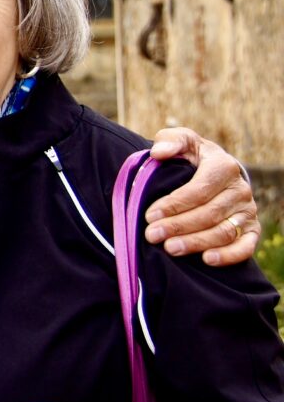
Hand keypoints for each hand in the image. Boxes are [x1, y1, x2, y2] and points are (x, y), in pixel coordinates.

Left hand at [144, 127, 259, 265]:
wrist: (214, 172)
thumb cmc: (191, 157)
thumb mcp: (181, 142)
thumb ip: (170, 141)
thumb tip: (159, 152)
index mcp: (224, 166)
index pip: (199, 189)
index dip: (174, 204)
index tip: (149, 215)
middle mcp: (240, 190)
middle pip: (209, 213)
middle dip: (178, 226)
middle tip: (152, 235)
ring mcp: (247, 211)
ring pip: (223, 231)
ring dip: (196, 242)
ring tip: (170, 249)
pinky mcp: (251, 230)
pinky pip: (245, 247)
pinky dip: (229, 255)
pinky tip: (207, 260)